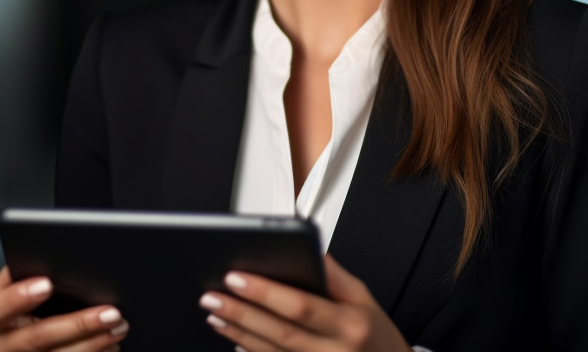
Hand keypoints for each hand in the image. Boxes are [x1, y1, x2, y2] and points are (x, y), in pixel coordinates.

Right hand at [0, 265, 128, 350]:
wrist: (2, 351)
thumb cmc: (7, 314)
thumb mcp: (2, 296)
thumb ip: (19, 275)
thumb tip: (51, 253)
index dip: (18, 297)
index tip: (46, 283)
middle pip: (37, 338)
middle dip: (77, 324)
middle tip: (110, 311)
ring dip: (94, 343)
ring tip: (119, 325)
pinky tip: (110, 346)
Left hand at [197, 254, 409, 351]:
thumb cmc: (376, 334)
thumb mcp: (364, 298)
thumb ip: (333, 274)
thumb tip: (307, 246)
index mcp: (349, 324)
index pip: (301, 306)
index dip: (266, 293)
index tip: (236, 276)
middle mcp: (334, 351)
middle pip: (280, 332)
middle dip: (242, 312)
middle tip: (211, 296)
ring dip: (240, 332)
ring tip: (214, 313)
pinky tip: (234, 340)